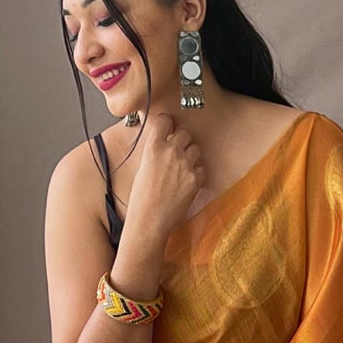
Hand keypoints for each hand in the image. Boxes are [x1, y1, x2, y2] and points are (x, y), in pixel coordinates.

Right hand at [125, 109, 203, 238]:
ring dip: (191, 156)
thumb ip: (155, 152)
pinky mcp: (196, 178)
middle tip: (176, 153)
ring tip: (181, 170)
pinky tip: (185, 183)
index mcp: (153, 147)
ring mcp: (185, 165)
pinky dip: (196, 173)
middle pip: (185, 133)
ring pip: (195, 149)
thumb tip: (164, 144)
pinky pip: (201, 168)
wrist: (149, 221)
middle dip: (182, 141)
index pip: (165, 121)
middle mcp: (170, 152)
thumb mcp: (143, 168)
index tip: (169, 128)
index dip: (168, 124)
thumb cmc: (142, 199)